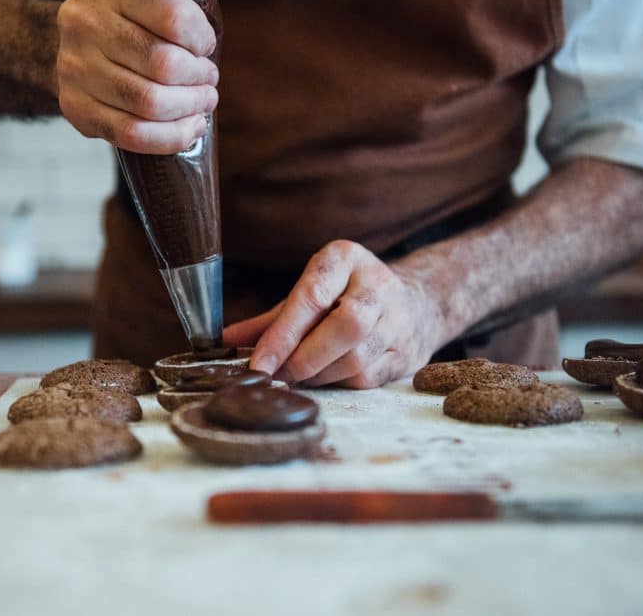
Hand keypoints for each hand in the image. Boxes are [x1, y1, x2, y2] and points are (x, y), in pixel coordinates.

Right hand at [56, 0, 218, 153]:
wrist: (80, 43)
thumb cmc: (132, 13)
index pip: (173, 18)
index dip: (201, 39)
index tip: (205, 45)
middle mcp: (81, 22)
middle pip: (164, 65)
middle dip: (199, 77)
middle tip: (209, 79)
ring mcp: (73, 68)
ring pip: (150, 103)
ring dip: (190, 107)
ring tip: (203, 101)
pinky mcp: (75, 107)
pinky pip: (132, 134)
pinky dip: (171, 136)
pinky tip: (190, 127)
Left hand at [223, 240, 449, 388]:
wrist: (417, 303)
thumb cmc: (346, 295)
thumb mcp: (310, 291)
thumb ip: (270, 319)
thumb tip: (224, 341)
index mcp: (346, 259)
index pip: (313, 296)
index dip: (283, 334)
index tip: (258, 362)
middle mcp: (377, 284)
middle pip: (345, 325)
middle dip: (305, 357)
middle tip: (277, 374)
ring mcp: (398, 320)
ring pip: (356, 358)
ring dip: (319, 375)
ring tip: (296, 376)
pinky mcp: (406, 354)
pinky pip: (368, 378)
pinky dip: (338, 384)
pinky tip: (324, 378)